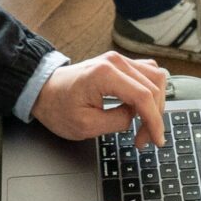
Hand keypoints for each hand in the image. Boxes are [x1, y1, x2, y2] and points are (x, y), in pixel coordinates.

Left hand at [33, 52, 171, 145]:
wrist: (43, 91)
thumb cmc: (58, 107)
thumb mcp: (85, 125)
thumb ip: (117, 121)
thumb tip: (136, 118)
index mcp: (105, 74)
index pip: (144, 96)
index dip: (154, 121)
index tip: (157, 140)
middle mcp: (116, 61)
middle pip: (153, 87)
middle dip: (154, 117)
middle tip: (143, 140)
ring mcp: (119, 60)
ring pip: (155, 77)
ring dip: (155, 104)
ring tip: (144, 125)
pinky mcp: (120, 64)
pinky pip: (147, 73)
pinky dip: (151, 92)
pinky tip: (142, 109)